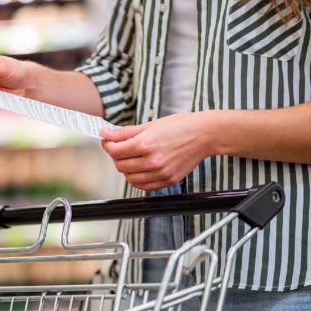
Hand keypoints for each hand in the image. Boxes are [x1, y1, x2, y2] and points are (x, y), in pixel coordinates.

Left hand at [100, 113, 216, 190]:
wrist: (204, 135)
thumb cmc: (181, 126)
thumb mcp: (150, 125)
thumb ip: (125, 132)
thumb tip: (106, 134)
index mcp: (146, 144)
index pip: (115, 151)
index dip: (107, 145)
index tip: (107, 141)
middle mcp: (152, 161)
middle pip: (120, 165)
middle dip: (115, 156)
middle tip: (119, 147)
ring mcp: (160, 173)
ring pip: (130, 178)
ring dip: (125, 168)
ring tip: (130, 158)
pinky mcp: (168, 180)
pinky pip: (144, 186)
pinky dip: (137, 179)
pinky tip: (139, 169)